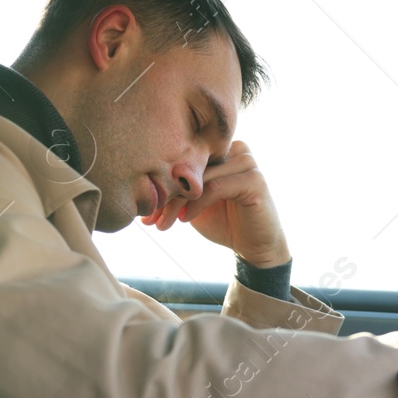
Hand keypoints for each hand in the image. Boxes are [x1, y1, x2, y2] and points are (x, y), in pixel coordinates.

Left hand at [142, 140, 290, 267]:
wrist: (254, 248)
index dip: (163, 183)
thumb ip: (177, 189)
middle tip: (149, 218)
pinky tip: (186, 219)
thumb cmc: (223, 223)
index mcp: (221, 150)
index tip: (145, 209)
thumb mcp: (193, 203)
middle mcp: (235, 150)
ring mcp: (247, 162)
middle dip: (167, 194)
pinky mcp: (255, 180)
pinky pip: (216, 187)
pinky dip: (198, 204)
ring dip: (178, 201)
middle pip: (192, 167)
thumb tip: (142, 187)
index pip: (186, 159)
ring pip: (202, 177)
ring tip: (164, 223)